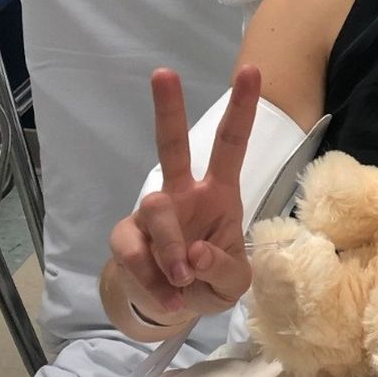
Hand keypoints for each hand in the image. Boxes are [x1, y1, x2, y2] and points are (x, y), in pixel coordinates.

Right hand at [108, 65, 259, 320]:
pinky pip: (134, 251)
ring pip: (156, 209)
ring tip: (184, 279)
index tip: (251, 70)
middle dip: (169, 109)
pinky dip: (152, 278)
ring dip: (172, 250)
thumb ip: (222, 269)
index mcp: (220, 192)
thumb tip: (194, 254)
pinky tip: (169, 294)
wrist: (174, 306)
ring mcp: (151, 213)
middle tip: (164, 73)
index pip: (232, 144)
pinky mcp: (126, 237)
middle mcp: (183, 193)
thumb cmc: (211, 277)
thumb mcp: (233, 282)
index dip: (241, 108)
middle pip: (172, 145)